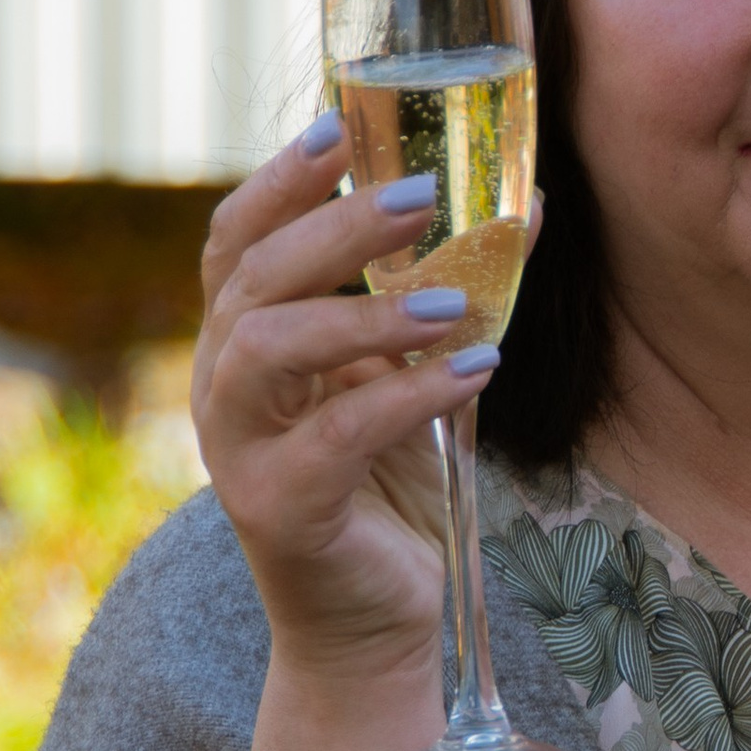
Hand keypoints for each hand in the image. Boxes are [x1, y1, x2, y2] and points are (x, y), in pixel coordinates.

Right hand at [193, 119, 505, 689]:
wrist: (370, 623)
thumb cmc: (387, 486)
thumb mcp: (411, 375)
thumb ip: (444, 295)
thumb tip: (527, 202)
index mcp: (242, 341)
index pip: (234, 239)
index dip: (278, 180)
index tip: (338, 128)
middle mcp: (223, 387)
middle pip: (254, 277)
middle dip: (335, 225)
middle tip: (420, 195)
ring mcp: (239, 450)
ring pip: (270, 348)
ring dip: (366, 313)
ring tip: (455, 302)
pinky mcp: (278, 511)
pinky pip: (335, 438)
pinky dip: (409, 397)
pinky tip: (474, 371)